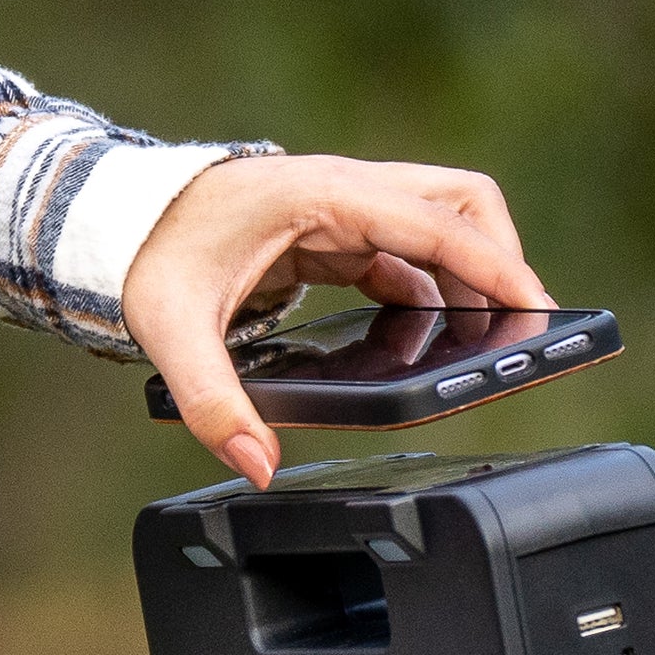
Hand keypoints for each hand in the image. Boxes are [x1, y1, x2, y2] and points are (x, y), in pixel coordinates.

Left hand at [121, 153, 547, 490]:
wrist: (114, 218)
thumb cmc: (146, 253)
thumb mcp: (172, 331)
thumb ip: (214, 403)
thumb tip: (255, 463)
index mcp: (320, 198)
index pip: (435, 223)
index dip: (495, 267)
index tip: (540, 310)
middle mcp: (343, 190)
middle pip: (460, 207)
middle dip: (498, 263)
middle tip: (519, 331)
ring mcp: (342, 206)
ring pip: (440, 225)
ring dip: (467, 278)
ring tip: (481, 345)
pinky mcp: (334, 228)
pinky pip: (405, 251)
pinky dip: (428, 289)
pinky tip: (421, 338)